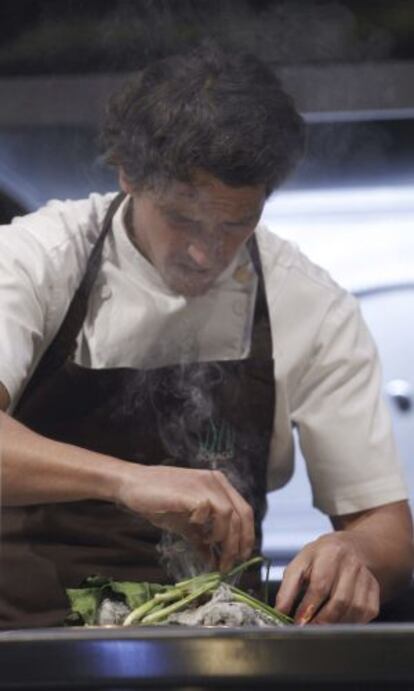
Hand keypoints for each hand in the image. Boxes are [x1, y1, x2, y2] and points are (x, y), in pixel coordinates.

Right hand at [117, 465, 254, 572]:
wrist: (132, 485)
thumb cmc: (158, 501)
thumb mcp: (185, 523)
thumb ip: (202, 539)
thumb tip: (214, 561)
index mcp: (219, 484)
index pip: (245, 510)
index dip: (247, 535)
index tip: (241, 557)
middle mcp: (215, 481)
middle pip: (241, 514)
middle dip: (237, 543)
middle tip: (228, 563)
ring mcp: (203, 484)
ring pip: (229, 514)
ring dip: (224, 539)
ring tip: (212, 550)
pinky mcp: (189, 491)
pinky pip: (207, 510)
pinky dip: (205, 525)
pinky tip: (196, 532)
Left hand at [275, 532, 379, 623]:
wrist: (350, 547)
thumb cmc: (320, 557)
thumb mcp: (300, 563)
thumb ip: (288, 587)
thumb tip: (279, 612)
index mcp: (330, 553)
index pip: (320, 585)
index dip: (308, 607)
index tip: (297, 622)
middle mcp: (351, 564)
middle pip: (339, 601)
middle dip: (322, 620)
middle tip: (307, 631)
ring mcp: (366, 578)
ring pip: (354, 610)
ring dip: (335, 625)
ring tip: (319, 630)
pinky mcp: (374, 591)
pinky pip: (365, 614)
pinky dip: (349, 624)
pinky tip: (337, 623)